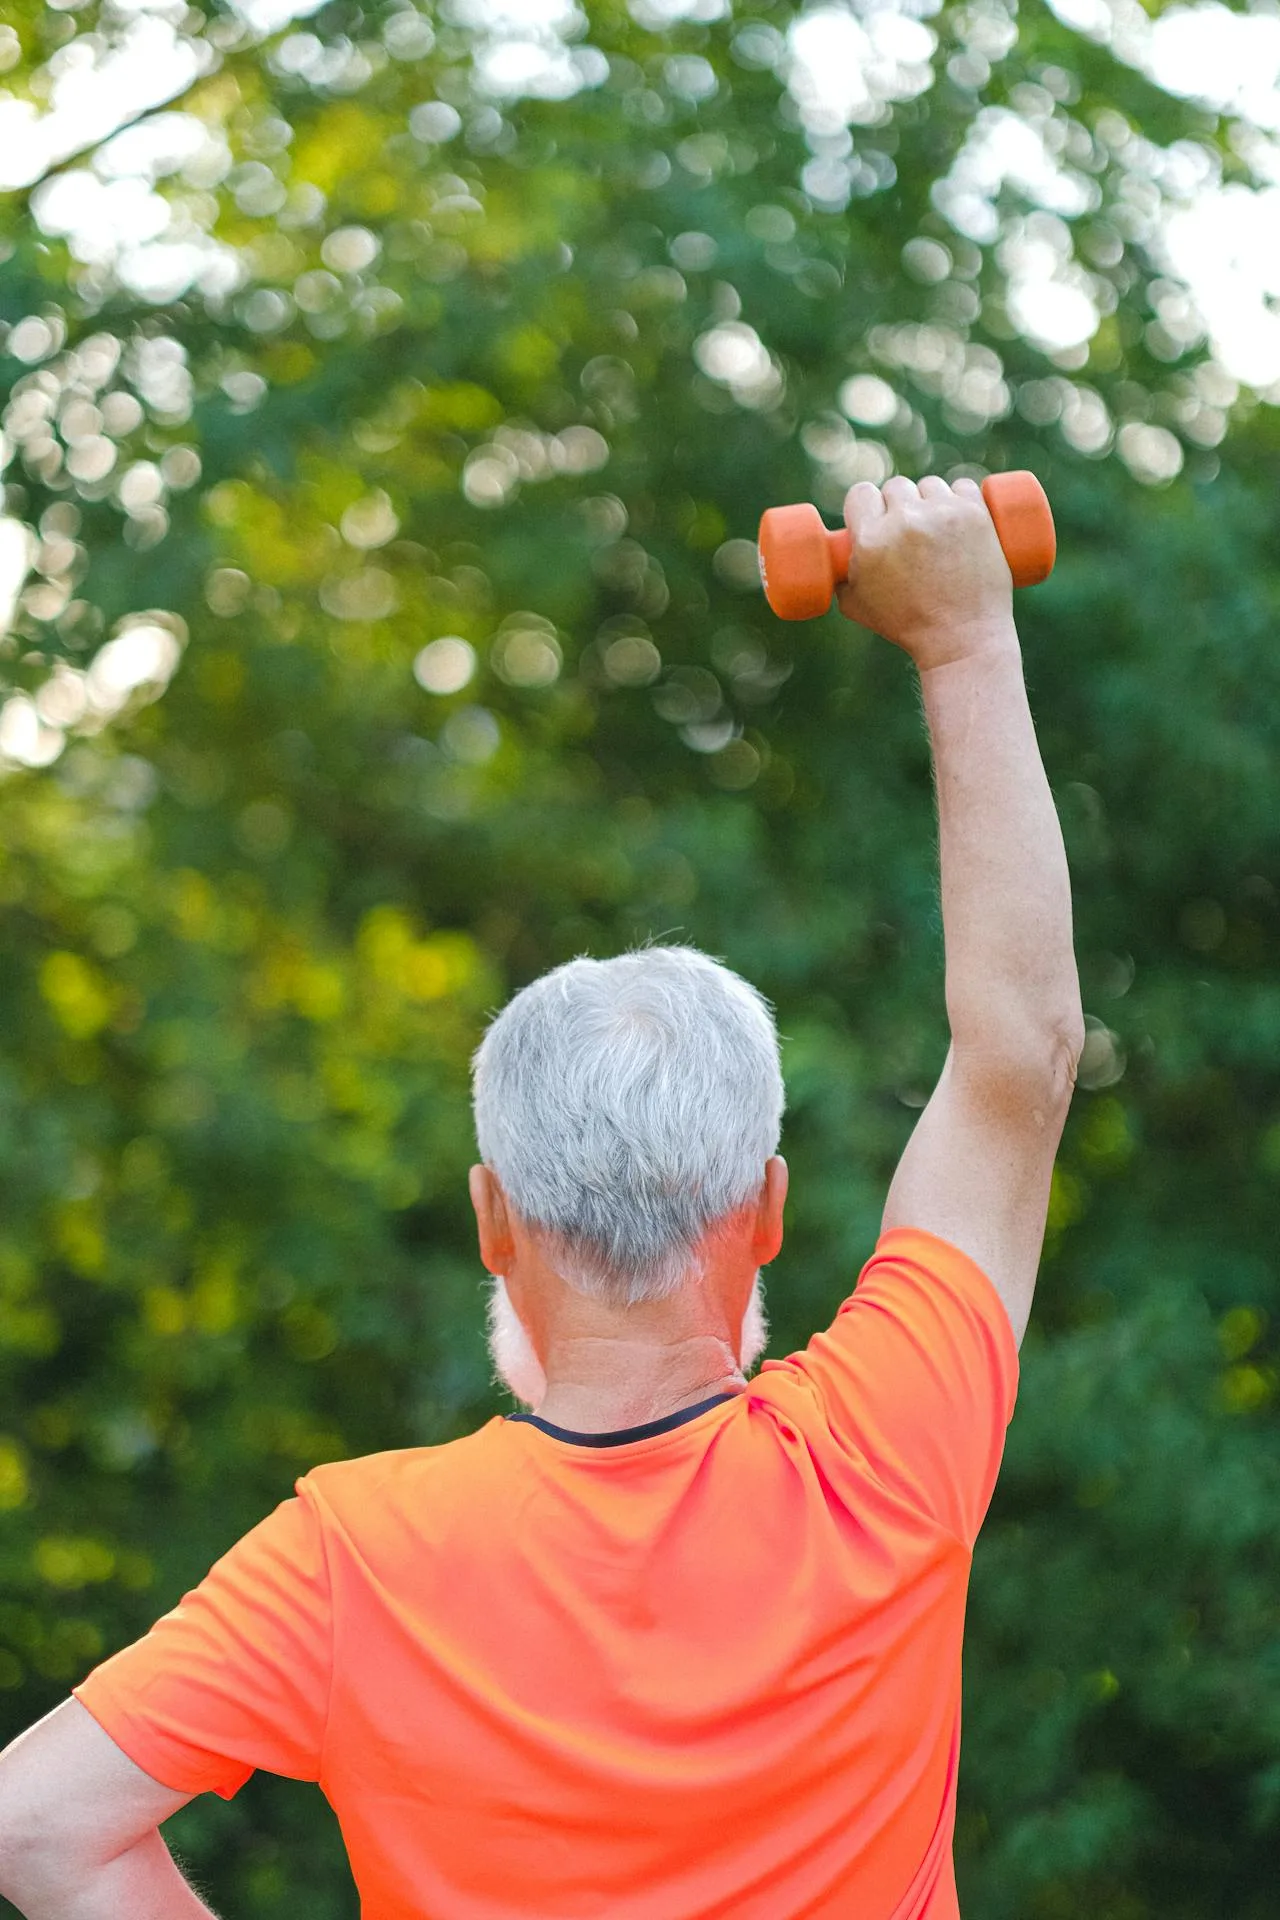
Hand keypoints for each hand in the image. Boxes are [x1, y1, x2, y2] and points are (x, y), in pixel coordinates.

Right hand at [834, 475, 1016, 670]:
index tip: (876, 516)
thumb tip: (837, 560)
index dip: (867, 504)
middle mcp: (905, 520)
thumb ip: (841, 577)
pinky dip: (960, 497)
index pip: (861, 494)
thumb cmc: (907, 627)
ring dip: (929, 500)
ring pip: (929, 485)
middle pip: (895, 487)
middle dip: (899, 504)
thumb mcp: (856, 607)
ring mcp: (943, 514)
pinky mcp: (975, 514)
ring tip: (936, 526)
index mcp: (871, 539)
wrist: (961, 638)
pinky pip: (963, 485)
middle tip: (908, 528)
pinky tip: (958, 512)